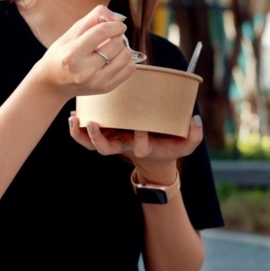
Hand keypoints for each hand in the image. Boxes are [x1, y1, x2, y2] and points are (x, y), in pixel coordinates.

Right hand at [31, 5, 135, 99]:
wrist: (54, 83)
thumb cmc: (63, 53)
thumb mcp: (71, 33)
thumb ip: (94, 18)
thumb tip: (120, 18)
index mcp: (72, 54)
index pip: (102, 32)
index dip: (114, 25)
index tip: (117, 24)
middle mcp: (85, 71)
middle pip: (116, 44)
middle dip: (117, 36)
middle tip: (110, 37)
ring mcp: (97, 82)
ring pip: (126, 56)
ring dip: (123, 48)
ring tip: (111, 48)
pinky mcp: (107, 88)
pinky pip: (130, 68)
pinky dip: (126, 60)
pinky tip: (114, 59)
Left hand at [68, 112, 204, 181]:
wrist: (154, 155)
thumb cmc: (169, 147)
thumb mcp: (185, 145)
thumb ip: (194, 136)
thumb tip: (195, 121)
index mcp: (142, 148)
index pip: (140, 147)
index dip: (140, 139)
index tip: (141, 129)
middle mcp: (124, 146)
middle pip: (106, 148)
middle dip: (98, 138)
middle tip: (93, 124)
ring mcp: (113, 141)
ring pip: (92, 144)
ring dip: (82, 134)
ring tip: (75, 118)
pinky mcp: (107, 133)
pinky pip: (87, 136)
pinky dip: (78, 129)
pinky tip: (74, 115)